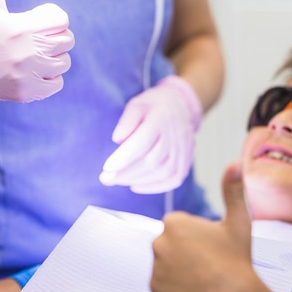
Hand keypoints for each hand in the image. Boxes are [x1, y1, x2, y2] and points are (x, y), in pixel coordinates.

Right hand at [0, 0, 73, 112]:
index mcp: (23, 27)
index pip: (62, 20)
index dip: (53, 20)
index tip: (38, 23)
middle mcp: (29, 52)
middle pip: (67, 41)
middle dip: (55, 38)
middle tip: (36, 40)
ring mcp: (31, 74)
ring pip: (64, 62)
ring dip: (54, 59)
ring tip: (34, 56)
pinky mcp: (30, 92)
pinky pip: (58, 83)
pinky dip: (50, 78)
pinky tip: (33, 72)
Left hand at [99, 75, 201, 193]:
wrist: (181, 106)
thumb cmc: (153, 106)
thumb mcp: (136, 105)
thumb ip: (127, 121)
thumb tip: (117, 139)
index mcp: (161, 119)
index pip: (142, 142)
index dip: (124, 157)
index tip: (106, 167)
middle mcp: (175, 136)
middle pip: (151, 161)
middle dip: (126, 173)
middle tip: (105, 178)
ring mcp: (183, 150)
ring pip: (162, 172)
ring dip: (137, 180)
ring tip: (117, 180)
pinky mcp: (186, 161)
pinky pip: (173, 179)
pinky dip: (154, 187)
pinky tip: (136, 186)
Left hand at [150, 162, 252, 291]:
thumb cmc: (238, 258)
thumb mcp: (238, 221)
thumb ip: (233, 189)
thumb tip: (236, 162)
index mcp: (173, 222)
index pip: (179, 229)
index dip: (197, 239)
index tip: (211, 248)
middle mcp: (158, 241)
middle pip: (171, 246)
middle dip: (186, 254)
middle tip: (207, 264)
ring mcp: (156, 267)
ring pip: (167, 266)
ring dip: (180, 271)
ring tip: (202, 278)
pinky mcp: (155, 289)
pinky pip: (163, 286)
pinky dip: (175, 289)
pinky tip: (193, 291)